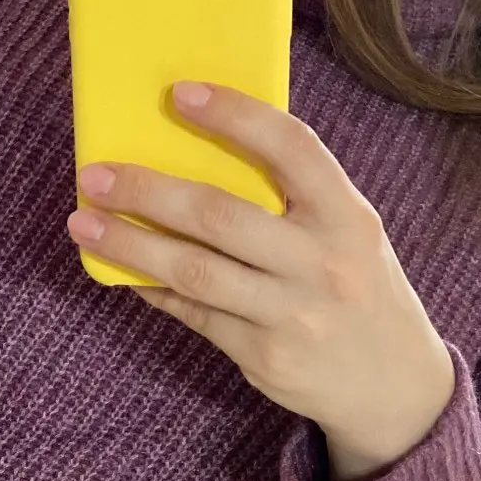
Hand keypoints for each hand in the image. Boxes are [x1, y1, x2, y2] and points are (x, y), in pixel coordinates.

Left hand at [66, 81, 454, 480]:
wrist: (396, 386)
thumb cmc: (358, 286)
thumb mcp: (348, 232)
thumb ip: (294, 196)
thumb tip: (197, 149)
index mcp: (348, 216)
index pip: (291, 149)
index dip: (235, 116)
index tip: (180, 94)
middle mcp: (322, 263)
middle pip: (220, 216)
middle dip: (149, 191)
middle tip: (96, 174)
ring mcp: (292, 314)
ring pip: (194, 271)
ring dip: (130, 244)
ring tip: (84, 223)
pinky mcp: (263, 355)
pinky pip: (193, 312)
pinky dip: (151, 286)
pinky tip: (121, 268)